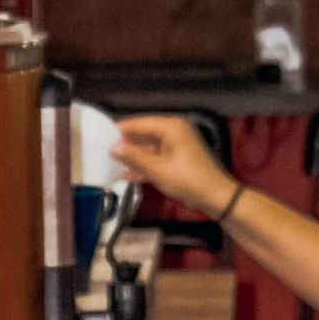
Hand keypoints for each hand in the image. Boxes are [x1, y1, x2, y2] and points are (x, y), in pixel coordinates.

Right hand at [113, 115, 233, 216]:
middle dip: (126, 145)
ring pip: (150, 148)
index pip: (140, 123)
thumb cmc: (187, 179)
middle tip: (104, 152)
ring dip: (134, 157)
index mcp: (171, 127)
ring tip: (112, 164)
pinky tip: (127, 175)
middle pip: (144, 134)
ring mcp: (177, 146)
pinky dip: (145, 166)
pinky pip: (157, 158)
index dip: (121, 130)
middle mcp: (174, 132)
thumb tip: (113, 148)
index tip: (102, 136)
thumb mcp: (156, 169)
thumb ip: (133, 157)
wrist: (216, 196)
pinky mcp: (179, 160)